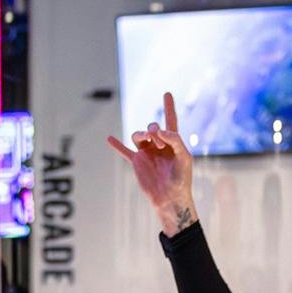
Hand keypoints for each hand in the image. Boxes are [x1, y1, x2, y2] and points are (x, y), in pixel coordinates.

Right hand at [106, 91, 198, 236]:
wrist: (170, 198)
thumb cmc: (181, 179)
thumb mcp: (184, 157)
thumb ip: (175, 140)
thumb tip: (159, 131)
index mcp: (173, 143)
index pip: (171, 121)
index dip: (169, 107)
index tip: (167, 94)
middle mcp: (159, 146)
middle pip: (152, 127)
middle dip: (154, 130)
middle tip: (160, 141)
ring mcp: (147, 154)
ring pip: (138, 135)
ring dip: (141, 134)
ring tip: (147, 140)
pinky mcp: (137, 163)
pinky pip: (124, 151)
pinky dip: (116, 145)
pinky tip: (108, 138)